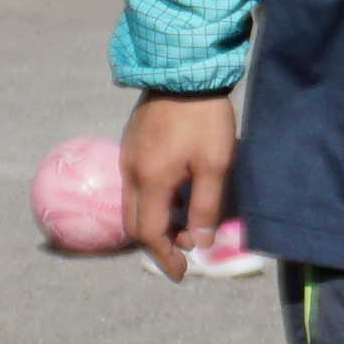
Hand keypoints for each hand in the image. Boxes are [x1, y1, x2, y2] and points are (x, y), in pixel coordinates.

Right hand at [121, 86, 237, 281]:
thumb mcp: (216, 165)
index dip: (165, 257)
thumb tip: (200, 242)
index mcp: (151, 180)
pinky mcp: (132, 144)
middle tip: (188, 249)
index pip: (149, 234)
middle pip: (135, 223)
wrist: (183, 70)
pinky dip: (154, 201)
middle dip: (159, 243)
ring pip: (134, 204)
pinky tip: (178, 194)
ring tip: (189, 222)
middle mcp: (131, 172)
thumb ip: (207, 207)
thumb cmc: (204, 118)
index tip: (182, 273)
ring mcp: (127, 156)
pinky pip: (136, 184)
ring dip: (158, 221)